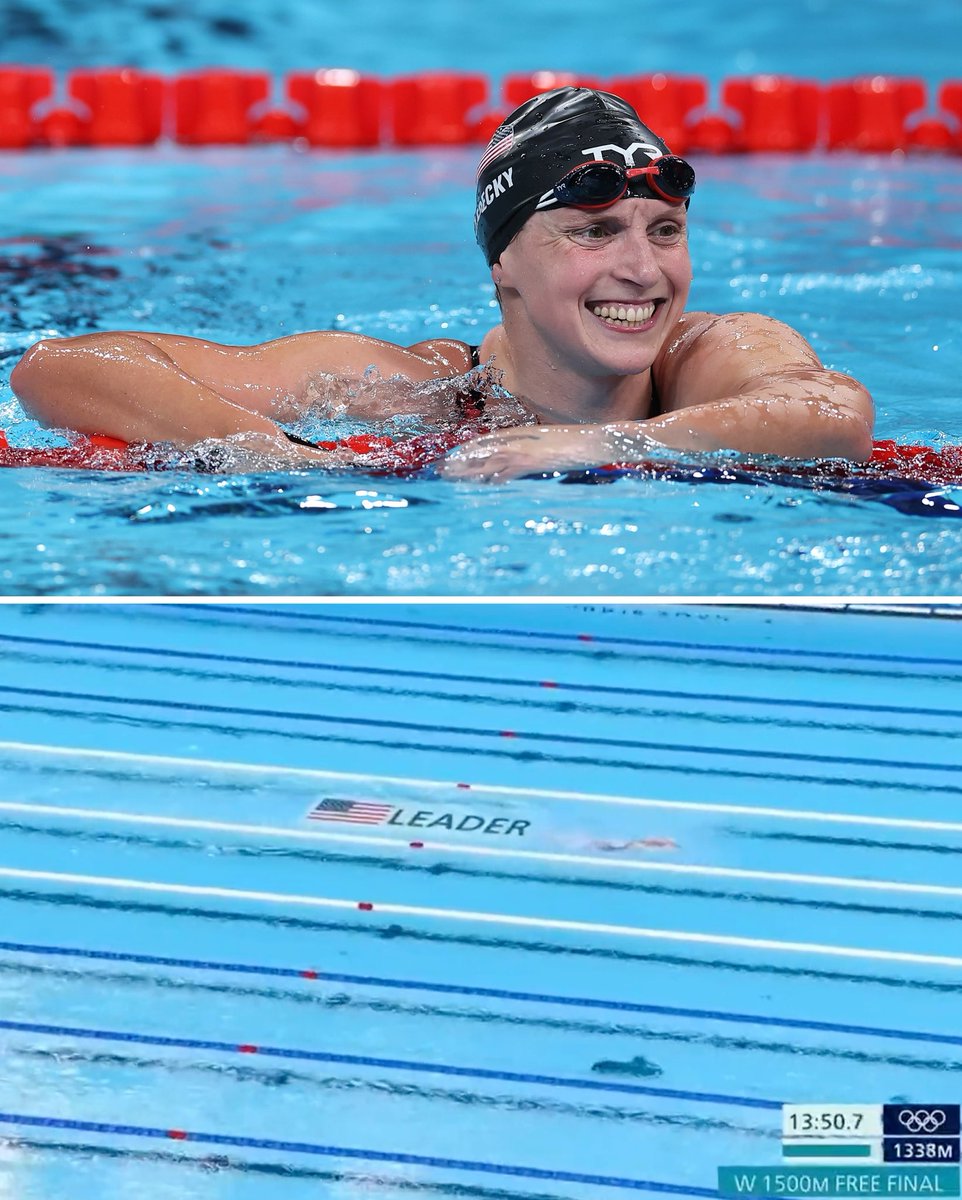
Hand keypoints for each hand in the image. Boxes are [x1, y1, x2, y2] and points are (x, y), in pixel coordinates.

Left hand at [439, 423, 633, 481]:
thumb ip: (531, 449)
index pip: (484, 442)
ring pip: (486, 461)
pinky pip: (504, 473)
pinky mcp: (531, 462)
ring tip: (448, 479)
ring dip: (466, 472)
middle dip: (458, 462)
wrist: (597, 440)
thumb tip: (517, 462)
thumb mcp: (548, 443)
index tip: (449, 460)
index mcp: (520, 434)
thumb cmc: (576, 444)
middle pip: (479, 451)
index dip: (465, 452)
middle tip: (439, 472)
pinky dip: (490, 480)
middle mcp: (517, 440)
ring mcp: (523, 450)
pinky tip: (479, 487)